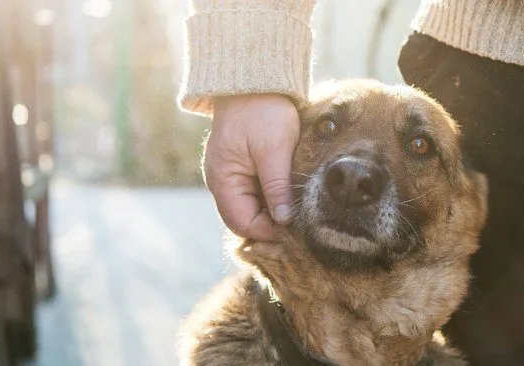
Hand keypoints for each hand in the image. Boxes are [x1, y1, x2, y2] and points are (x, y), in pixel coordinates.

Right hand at [204, 94, 299, 240]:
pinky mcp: (242, 167)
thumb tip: (284, 221)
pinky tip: (290, 192)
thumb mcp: (274, 150)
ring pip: (252, 207)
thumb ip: (277, 187)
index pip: (242, 223)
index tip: (296, 230)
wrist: (255, 80)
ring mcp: (231, 175)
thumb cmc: (262, 111)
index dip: (269, 232)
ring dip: (273, 210)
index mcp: (222, 180)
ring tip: (298, 208)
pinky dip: (272, 196)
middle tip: (301, 223)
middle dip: (271, 224)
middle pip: (246, 219)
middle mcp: (221, 182)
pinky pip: (255, 192)